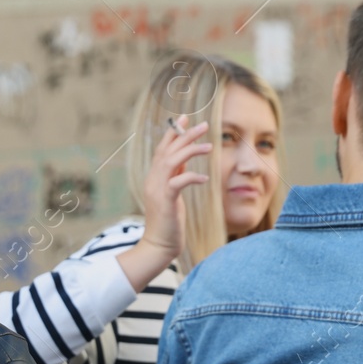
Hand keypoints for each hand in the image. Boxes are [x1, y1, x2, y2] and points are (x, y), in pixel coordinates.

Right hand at [117, 120, 211, 291]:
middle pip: (168, 150)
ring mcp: (157, 189)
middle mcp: (153, 179)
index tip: (184, 118)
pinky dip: (192, 177)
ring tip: (209, 145)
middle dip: (185, 135)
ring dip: (190, 150)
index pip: (163, 148)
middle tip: (204, 125)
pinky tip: (205, 178)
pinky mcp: (164, 201)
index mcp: (154, 177)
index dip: (173, 132)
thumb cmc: (168, 221)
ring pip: (171, 161)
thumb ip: (176, 175)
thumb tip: (184, 159)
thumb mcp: (171, 194)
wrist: (158, 245)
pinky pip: (178, 182)